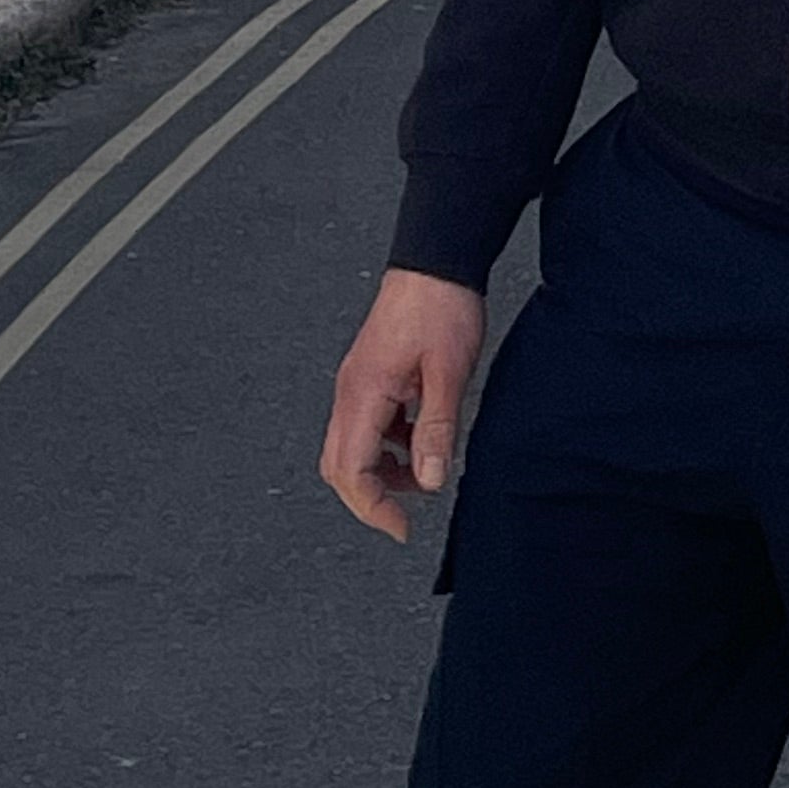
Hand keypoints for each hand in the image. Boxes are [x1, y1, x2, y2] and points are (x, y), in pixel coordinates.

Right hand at [321, 268, 487, 539]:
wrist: (437, 259)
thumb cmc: (441, 305)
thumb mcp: (448, 373)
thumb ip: (437, 429)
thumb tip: (429, 480)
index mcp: (363, 393)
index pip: (350, 471)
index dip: (373, 508)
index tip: (401, 528)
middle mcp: (352, 390)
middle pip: (340, 465)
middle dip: (369, 495)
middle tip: (404, 512)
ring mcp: (359, 380)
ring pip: (352, 445)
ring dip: (382, 468)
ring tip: (423, 470)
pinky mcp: (372, 372)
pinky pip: (369, 422)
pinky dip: (390, 442)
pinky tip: (422, 435)